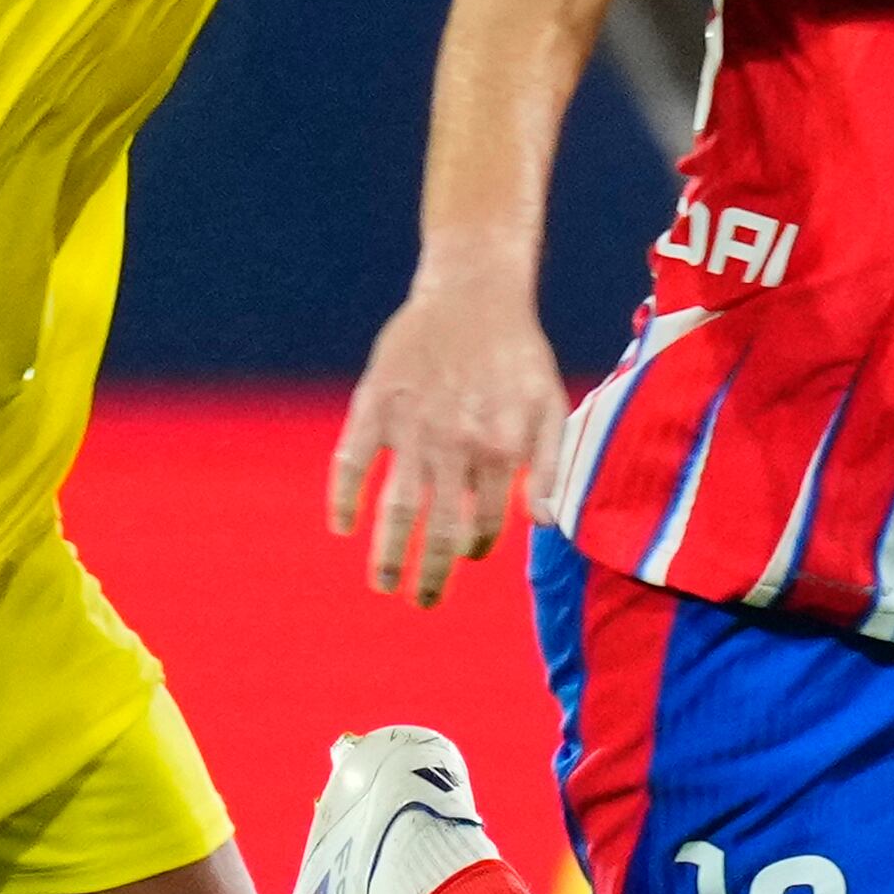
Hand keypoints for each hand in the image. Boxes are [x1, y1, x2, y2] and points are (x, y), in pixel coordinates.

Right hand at [328, 263, 571, 607]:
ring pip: (395, 509)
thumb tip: (543, 525)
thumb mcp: (552, 406)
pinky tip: (342, 526)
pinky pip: (351, 461)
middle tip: (421, 602)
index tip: (466, 554)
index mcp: (498, 451)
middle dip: (429, 577)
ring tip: (382, 585)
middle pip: (438, 532)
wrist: (473, 290)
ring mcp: (410, 428)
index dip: (477, 548)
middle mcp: (453, 447)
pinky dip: (343, 497)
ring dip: (386, 555)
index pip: (486, 526)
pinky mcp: (375, 405)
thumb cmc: (518, 353)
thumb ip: (551, 467)